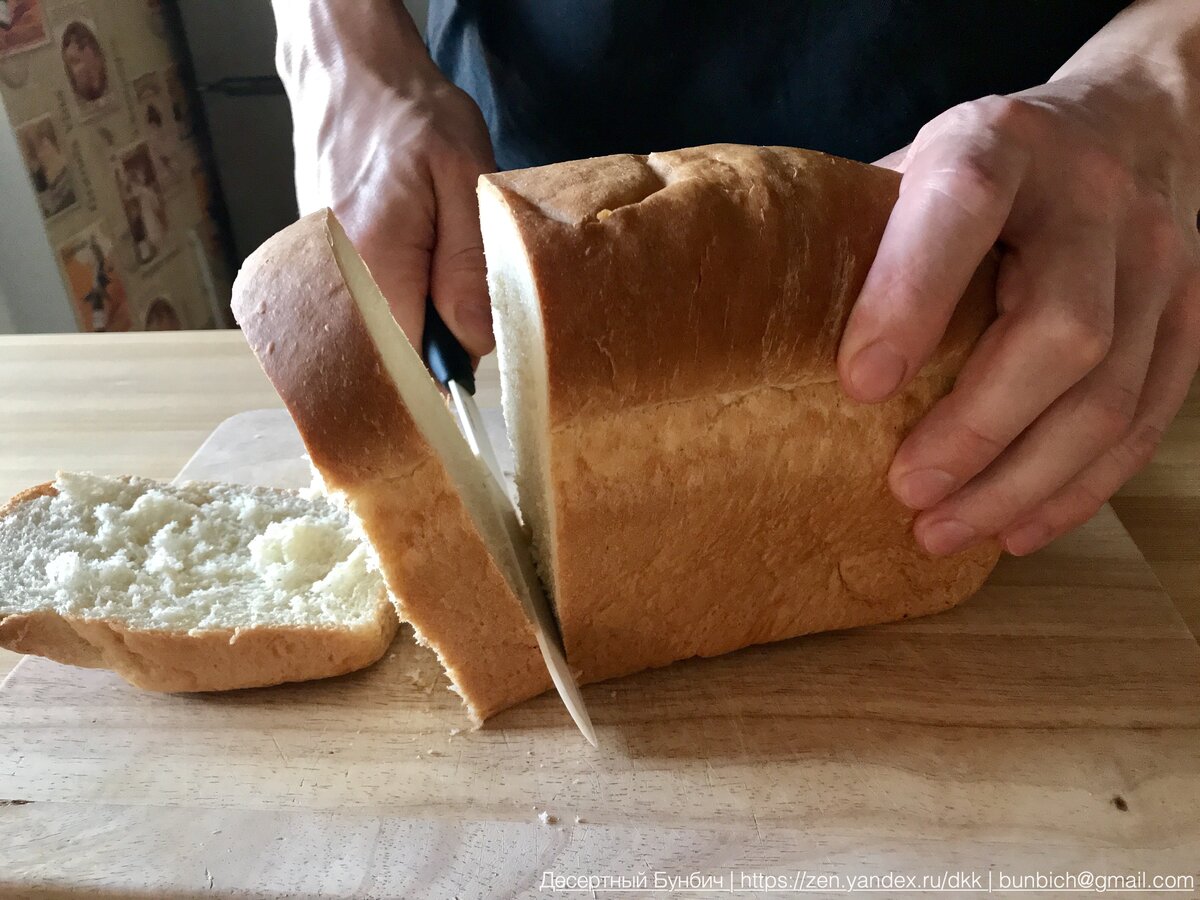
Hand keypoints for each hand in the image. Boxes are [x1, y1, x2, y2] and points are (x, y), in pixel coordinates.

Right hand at [277, 3, 496, 355]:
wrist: (348, 75)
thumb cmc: (412, 117)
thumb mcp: (466, 178)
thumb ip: (470, 265)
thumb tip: (475, 339)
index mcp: (376, 266)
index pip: (416, 364)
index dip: (453, 364)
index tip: (475, 334)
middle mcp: (336, 283)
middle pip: (395, 355)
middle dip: (437, 337)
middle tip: (458, 280)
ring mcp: (320, 277)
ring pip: (380, 333)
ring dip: (417, 312)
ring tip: (429, 253)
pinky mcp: (317, 269)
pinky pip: (364, 309)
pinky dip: (393, 294)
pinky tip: (407, 250)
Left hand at [838, 74, 1199, 557]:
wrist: (1128, 120)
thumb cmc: (985, 164)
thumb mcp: (913, 164)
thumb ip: (864, 233)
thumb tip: (780, 342)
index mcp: (1002, 141)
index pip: (963, 207)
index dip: (910, 297)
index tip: (859, 386)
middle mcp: (1092, 195)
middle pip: (1063, 329)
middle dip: (978, 427)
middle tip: (906, 492)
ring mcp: (1158, 258)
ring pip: (1111, 394)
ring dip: (1023, 481)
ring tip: (945, 531)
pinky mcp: (1191, 314)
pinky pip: (1149, 418)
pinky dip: (1079, 487)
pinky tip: (1016, 526)